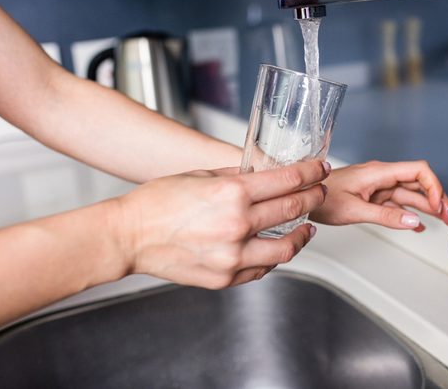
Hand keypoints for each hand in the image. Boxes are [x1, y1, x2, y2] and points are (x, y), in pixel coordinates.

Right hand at [113, 160, 328, 288]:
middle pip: (293, 209)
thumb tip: (263, 174)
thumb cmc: (156, 203)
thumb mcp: (199, 176)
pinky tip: (278, 247)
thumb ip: (236, 176)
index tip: (319, 169)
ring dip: (303, 234)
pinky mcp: (225, 277)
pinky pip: (263, 268)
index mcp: (231, 194)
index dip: (310, 173)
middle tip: (318, 191)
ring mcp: (232, 255)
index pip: (287, 180)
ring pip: (287, 247)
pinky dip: (275, 256)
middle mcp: (236, 224)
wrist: (128, 236)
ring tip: (307, 227)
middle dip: (312, 197)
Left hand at [310, 160, 447, 231]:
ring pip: (407, 194)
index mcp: (379, 172)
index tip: (439, 204)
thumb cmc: (321, 197)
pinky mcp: (370, 196)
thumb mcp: (355, 210)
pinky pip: (395, 203)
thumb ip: (386, 216)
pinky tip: (416, 224)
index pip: (417, 171)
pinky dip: (407, 213)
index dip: (433, 185)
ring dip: (425, 207)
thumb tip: (412, 220)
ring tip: (440, 221)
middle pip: (417, 183)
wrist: (301, 196)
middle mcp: (380, 176)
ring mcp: (376, 186)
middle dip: (436, 198)